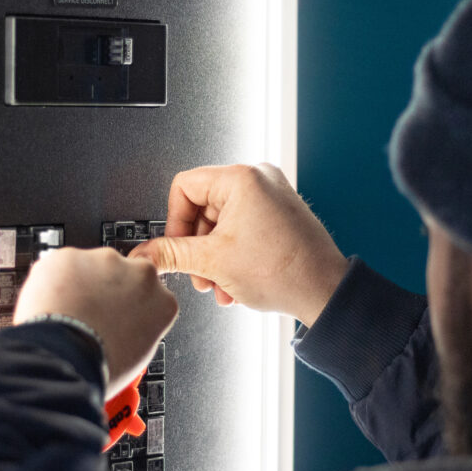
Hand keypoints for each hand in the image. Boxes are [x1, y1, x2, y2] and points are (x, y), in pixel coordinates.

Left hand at [13, 247, 177, 397]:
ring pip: (90, 267)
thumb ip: (141, 330)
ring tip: (68, 315)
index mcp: (162, 301)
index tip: (117, 316)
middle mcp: (140, 274)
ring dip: (79, 284)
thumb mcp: (139, 356)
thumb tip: (130, 329)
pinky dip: (54, 281)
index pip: (150, 296)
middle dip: (106, 290)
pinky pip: (61, 265)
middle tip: (89, 315)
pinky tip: (52, 305)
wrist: (65, 359)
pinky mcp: (72, 256)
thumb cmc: (101, 365)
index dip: (129, 307)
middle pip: (122, 275)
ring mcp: (106, 261)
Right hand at [129, 164, 348, 325]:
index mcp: (241, 178)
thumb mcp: (213, 262)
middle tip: (200, 274)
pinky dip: (233, 255)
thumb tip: (145, 253)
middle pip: (202, 208)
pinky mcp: (280, 214)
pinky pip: (242, 228)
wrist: (325, 292)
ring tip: (221, 284)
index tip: (176, 248)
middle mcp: (259, 179)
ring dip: (215, 259)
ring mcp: (272, 196)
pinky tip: (235, 282)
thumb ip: (171, 254)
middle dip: (198, 249)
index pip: (183, 187)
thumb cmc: (285, 272)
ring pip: (221, 224)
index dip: (173, 222)